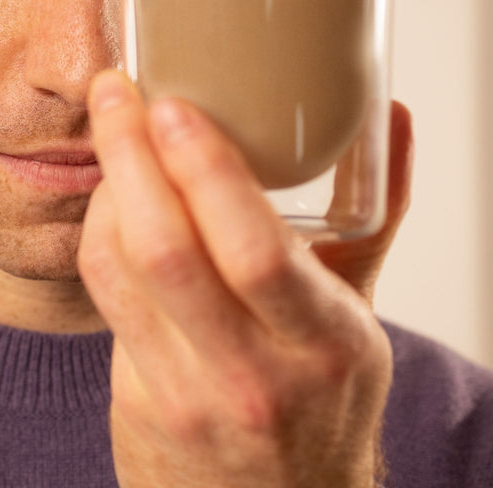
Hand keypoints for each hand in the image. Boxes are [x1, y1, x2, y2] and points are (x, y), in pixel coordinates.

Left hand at [79, 71, 412, 486]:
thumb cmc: (323, 394)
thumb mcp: (360, 310)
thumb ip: (374, 211)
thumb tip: (393, 116)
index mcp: (327, 344)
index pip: (256, 251)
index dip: (205, 169)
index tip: (173, 105)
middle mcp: (255, 375)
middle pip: (170, 250)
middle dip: (131, 156)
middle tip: (116, 91)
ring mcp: (188, 393)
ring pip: (121, 268)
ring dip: (106, 185)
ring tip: (112, 126)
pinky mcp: (138, 399)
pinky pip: (104, 295)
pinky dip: (99, 229)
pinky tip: (112, 192)